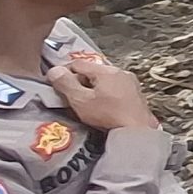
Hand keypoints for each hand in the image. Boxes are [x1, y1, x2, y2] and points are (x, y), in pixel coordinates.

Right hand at [47, 62, 161, 131]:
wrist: (137, 131)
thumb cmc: (109, 116)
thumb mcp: (80, 100)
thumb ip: (65, 84)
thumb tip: (55, 70)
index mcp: (106, 71)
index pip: (77, 63)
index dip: (63, 72)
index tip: (56, 84)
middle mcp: (120, 72)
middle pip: (92, 71)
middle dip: (79, 82)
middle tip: (71, 97)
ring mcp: (130, 83)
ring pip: (104, 80)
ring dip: (92, 89)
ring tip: (86, 105)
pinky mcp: (136, 95)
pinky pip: (115, 89)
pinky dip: (105, 95)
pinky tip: (103, 109)